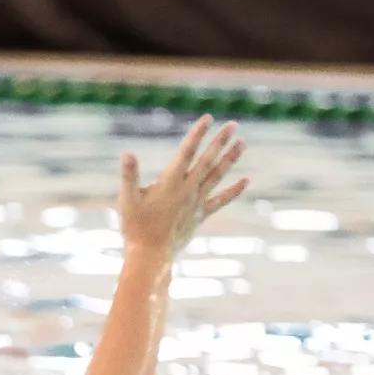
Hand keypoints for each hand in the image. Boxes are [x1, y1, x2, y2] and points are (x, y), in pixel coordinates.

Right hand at [118, 116, 246, 257]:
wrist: (151, 256)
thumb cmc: (135, 228)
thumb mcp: (127, 200)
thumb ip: (129, 175)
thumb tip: (128, 153)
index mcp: (170, 183)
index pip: (187, 153)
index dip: (197, 134)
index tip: (208, 118)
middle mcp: (187, 190)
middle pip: (207, 161)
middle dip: (220, 141)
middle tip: (233, 125)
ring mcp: (196, 203)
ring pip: (217, 176)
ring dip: (230, 158)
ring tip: (242, 143)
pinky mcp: (200, 215)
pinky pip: (221, 200)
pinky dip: (234, 191)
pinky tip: (246, 180)